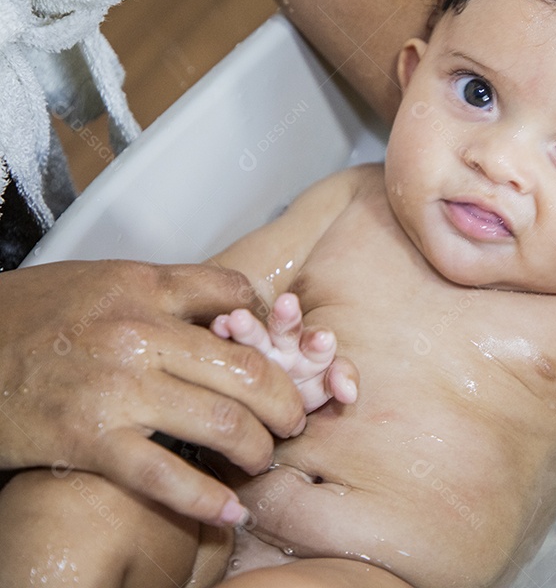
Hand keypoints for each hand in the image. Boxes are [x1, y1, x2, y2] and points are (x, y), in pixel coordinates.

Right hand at [0, 260, 306, 525]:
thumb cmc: (27, 315)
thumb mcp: (100, 282)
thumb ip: (163, 296)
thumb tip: (223, 315)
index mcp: (144, 287)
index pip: (235, 294)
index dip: (271, 325)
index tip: (282, 351)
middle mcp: (138, 334)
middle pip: (246, 368)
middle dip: (283, 401)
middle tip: (292, 419)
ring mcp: (116, 389)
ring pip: (220, 421)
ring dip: (256, 448)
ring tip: (261, 458)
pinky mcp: (88, 441)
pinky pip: (164, 475)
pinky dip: (206, 498)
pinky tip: (229, 510)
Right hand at [211, 293, 358, 412]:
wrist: (266, 413)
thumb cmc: (300, 394)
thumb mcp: (323, 387)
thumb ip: (339, 380)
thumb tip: (349, 393)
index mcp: (310, 351)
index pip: (319, 344)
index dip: (321, 342)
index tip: (324, 340)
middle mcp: (283, 345)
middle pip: (286, 329)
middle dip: (287, 318)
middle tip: (287, 304)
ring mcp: (256, 349)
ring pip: (253, 336)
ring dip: (247, 328)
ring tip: (234, 320)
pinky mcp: (230, 355)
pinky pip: (224, 344)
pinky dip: (221, 334)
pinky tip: (217, 326)